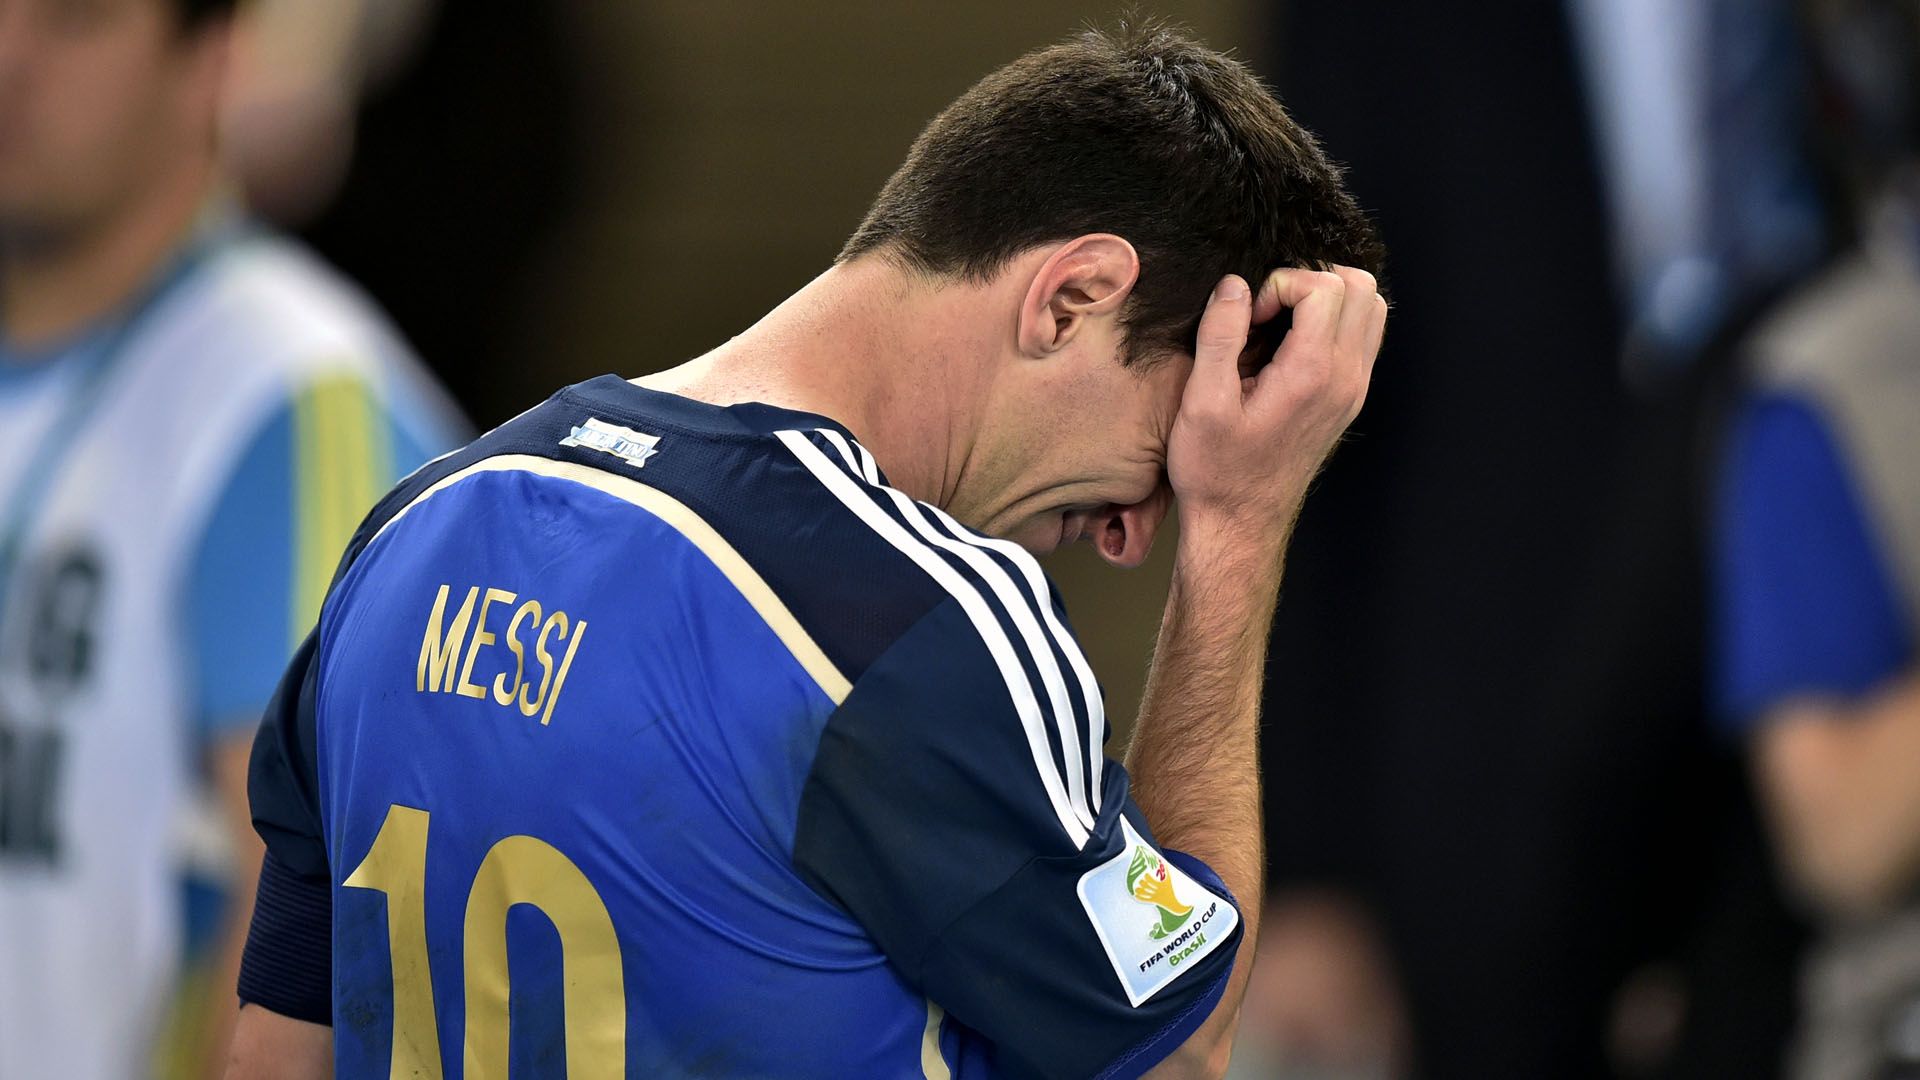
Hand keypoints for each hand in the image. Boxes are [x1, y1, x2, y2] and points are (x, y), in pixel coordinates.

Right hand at [1167, 266, 1384, 544]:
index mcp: (1312, 374)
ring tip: (1282, 321)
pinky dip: (1335, 323)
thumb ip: (1220, 336)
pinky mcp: (1349, 400)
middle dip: (1309, 280)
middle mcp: (1345, 379)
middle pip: (1360, 288)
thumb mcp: (1202, 402)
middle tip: (1268, 310)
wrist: (1240, 524)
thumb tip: (1234, 286)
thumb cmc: (1217, 472)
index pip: (1325, 286)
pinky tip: (1292, 344)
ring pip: (1371, 309)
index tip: (1248, 316)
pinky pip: (1363, 338)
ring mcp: (1353, 390)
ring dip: (1327, 299)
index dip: (1281, 283)